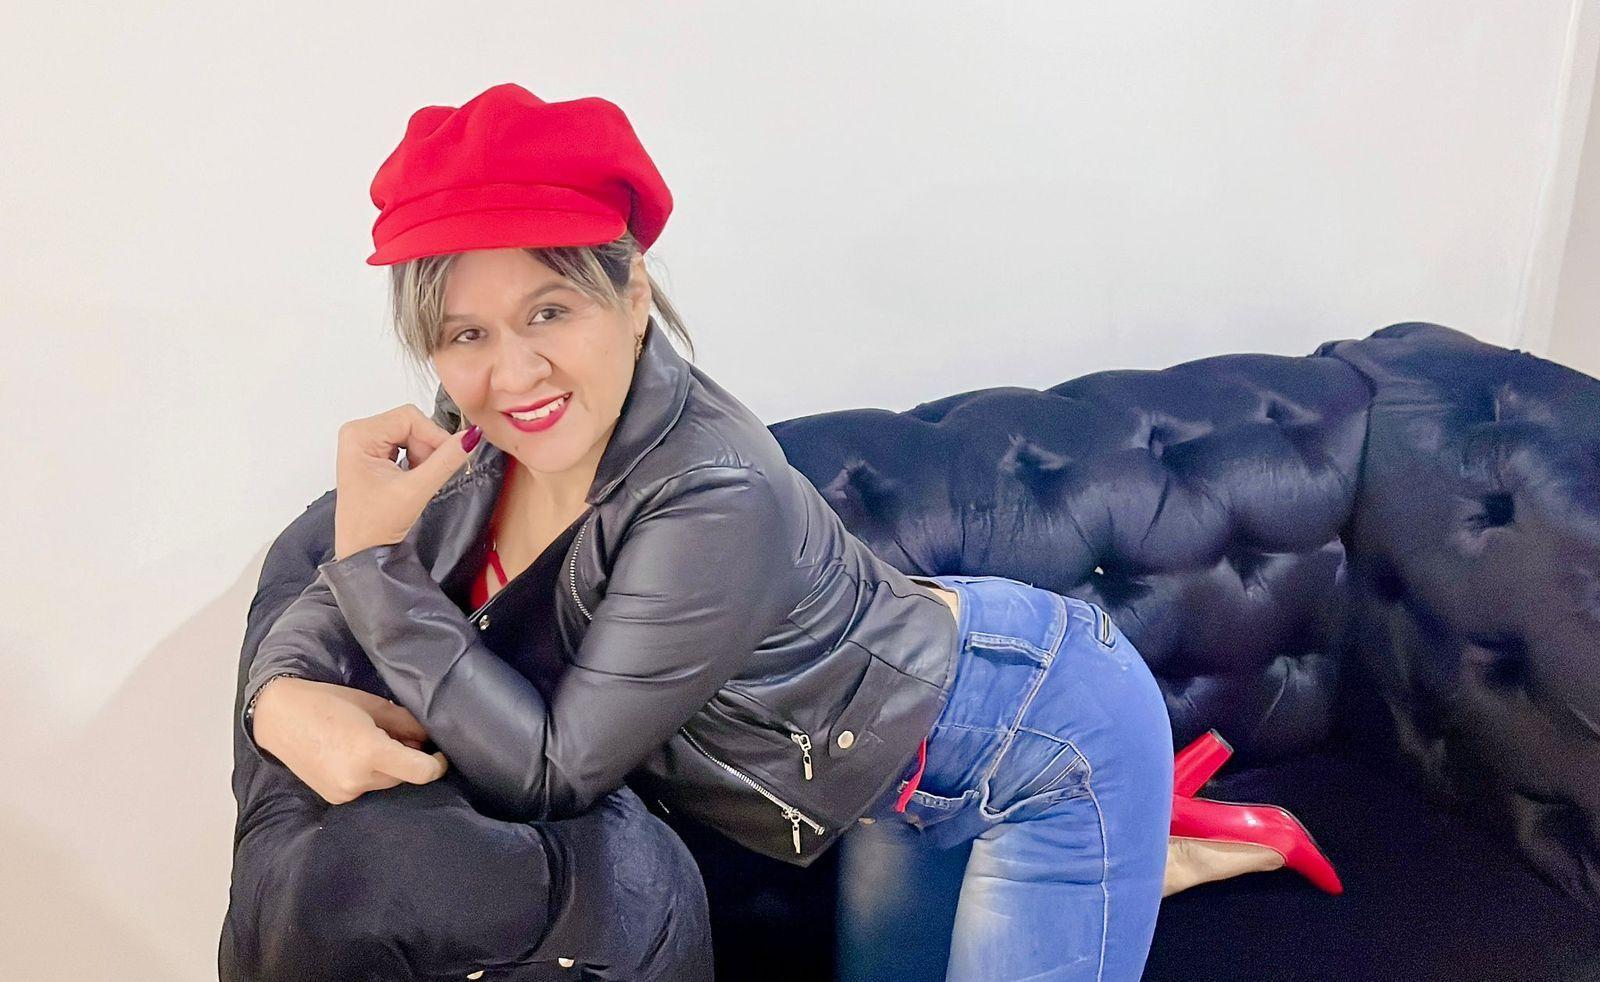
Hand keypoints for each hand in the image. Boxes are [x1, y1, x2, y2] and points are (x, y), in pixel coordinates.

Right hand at [252, 676, 450, 804]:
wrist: (279, 718)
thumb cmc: (328, 703)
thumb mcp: (373, 706)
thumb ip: (405, 724)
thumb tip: (427, 738)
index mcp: (370, 752)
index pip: (421, 772)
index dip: (437, 765)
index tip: (440, 754)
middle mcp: (358, 779)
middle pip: (404, 777)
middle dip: (410, 761)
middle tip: (401, 738)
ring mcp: (344, 793)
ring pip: (386, 784)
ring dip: (390, 769)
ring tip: (376, 743)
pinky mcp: (334, 798)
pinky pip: (366, 789)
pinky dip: (370, 775)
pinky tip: (356, 756)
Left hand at [332, 404, 481, 560]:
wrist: (362, 552)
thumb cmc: (375, 525)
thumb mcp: (415, 490)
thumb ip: (445, 461)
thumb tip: (472, 436)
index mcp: (359, 435)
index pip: (409, 417)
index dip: (434, 435)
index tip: (450, 458)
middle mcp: (358, 433)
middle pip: (410, 423)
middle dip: (428, 447)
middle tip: (429, 475)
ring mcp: (364, 443)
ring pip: (411, 433)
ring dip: (424, 454)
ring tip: (418, 481)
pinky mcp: (373, 454)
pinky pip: (406, 443)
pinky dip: (418, 459)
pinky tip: (412, 479)